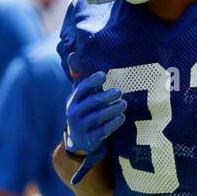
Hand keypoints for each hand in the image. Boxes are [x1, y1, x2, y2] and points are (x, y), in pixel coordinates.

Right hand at [64, 55, 125, 184]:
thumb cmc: (82, 112)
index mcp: (72, 101)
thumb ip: (78, 78)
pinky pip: (102, 130)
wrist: (78, 141)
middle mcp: (74, 113)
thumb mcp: (78, 96)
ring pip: (98, 117)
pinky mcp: (90, 138)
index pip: (81, 89)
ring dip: (112, 109)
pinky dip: (113, 124)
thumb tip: (73, 55)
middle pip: (91, 103)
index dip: (92, 81)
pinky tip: (121, 117)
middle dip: (106, 96)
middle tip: (120, 91)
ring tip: (124, 104)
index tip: (104, 75)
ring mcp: (81, 127)